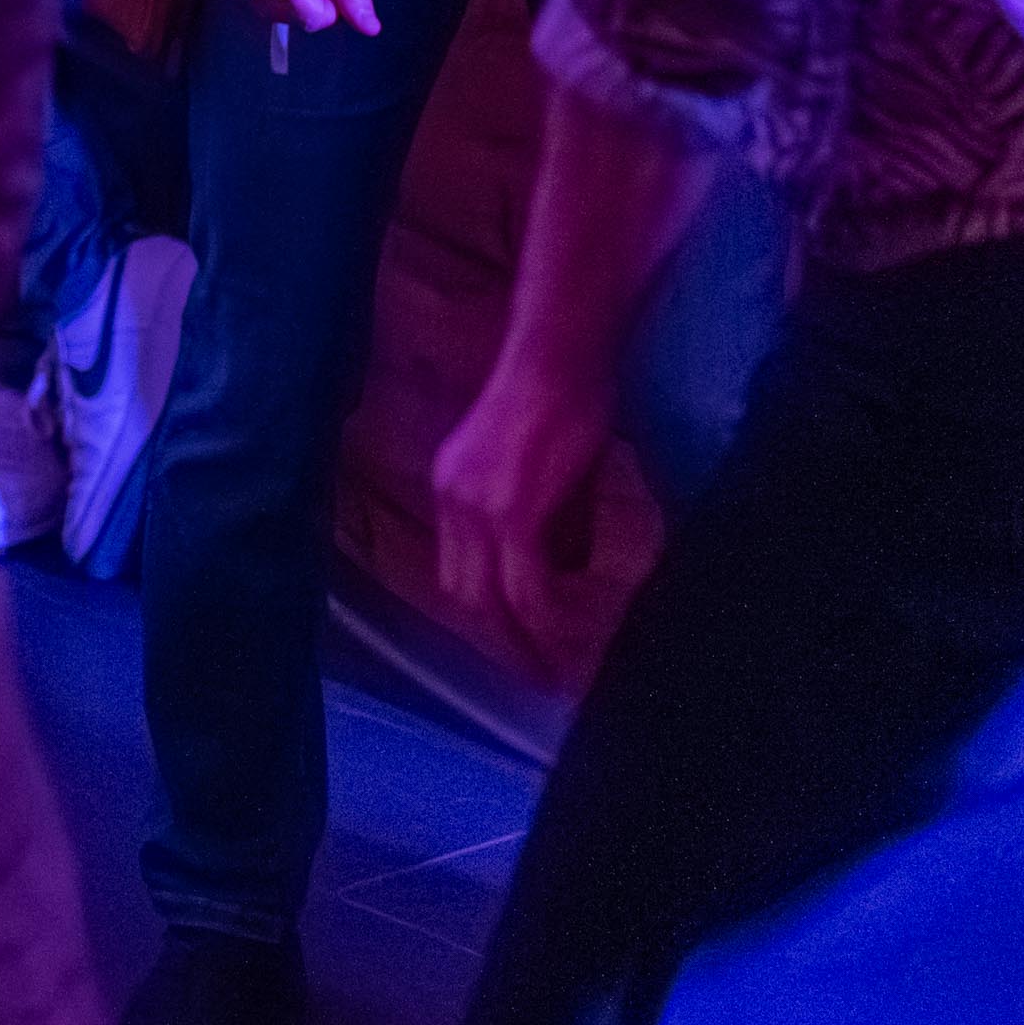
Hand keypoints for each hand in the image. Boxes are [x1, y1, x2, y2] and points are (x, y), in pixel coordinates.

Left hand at [429, 336, 614, 677]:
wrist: (565, 349)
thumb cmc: (570, 394)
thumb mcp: (551, 467)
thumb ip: (553, 521)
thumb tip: (569, 570)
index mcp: (454, 486)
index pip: (458, 569)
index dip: (487, 614)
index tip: (518, 645)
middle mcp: (453, 498)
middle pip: (465, 596)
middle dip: (501, 644)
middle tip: (538, 676)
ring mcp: (476, 506)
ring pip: (490, 602)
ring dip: (522, 644)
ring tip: (554, 673)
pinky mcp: (512, 511)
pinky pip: (525, 588)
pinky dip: (545, 621)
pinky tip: (568, 639)